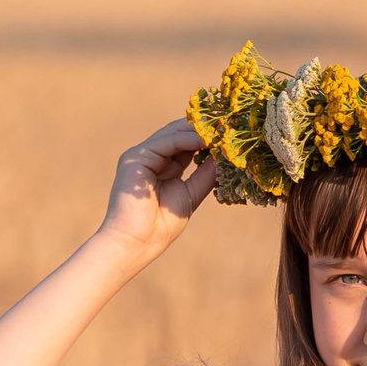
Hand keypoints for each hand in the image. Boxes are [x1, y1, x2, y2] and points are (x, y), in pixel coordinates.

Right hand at [97, 119, 217, 255]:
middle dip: (204, 127)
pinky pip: (167, 141)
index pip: (186, 144)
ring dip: (198, 130)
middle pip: (179, 133)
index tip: (230, 135)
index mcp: (162, 166)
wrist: (138, 242)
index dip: (206, 138)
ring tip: (221, 129)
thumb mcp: (191, 194)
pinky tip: (206, 139)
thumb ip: (205, 174)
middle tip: (229, 123)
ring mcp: (141, 155)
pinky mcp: (135, 157)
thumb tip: (224, 156)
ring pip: (173, 133)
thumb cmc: (161, 225)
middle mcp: (150, 157)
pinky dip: (187, 138)